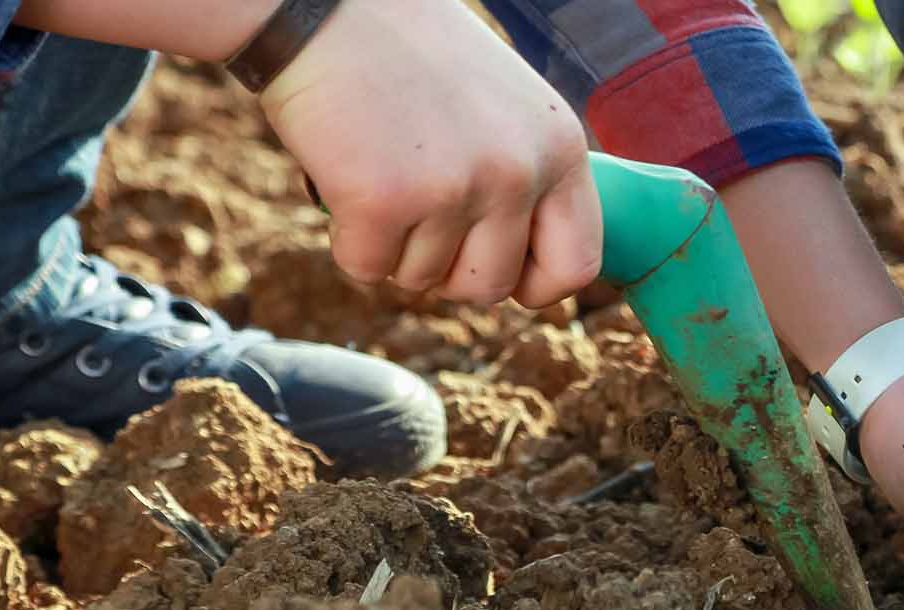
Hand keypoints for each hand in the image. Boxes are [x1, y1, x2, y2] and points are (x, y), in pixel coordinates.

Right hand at [259, 0, 600, 306]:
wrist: (328, 4)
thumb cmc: (412, 54)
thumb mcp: (507, 108)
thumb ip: (528, 179)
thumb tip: (524, 273)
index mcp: (560, 148)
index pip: (575, 264)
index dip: (533, 285)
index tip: (497, 271)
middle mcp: (518, 172)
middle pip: (489, 286)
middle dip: (447, 271)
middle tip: (417, 219)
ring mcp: (453, 188)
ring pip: (422, 279)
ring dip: (394, 247)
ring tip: (382, 175)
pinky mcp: (382, 201)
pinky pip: (365, 267)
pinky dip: (347, 239)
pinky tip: (346, 181)